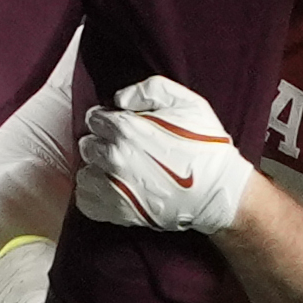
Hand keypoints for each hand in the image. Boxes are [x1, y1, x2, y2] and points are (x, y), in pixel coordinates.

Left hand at [78, 76, 252, 235]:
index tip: (119, 126)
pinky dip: (93, 195)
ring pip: (84, 173)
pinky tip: (110, 189)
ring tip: (116, 171)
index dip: (107, 120)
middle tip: (122, 148)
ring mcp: (114, 187)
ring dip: (96, 170)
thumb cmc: (205, 147)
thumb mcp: (187, 102)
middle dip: (101, 143)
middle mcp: (115, 158)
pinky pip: (86, 202)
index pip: (94, 118)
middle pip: (87, 145)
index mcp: (126, 129)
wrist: (218, 192)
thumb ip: (149, 90)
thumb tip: (119, 99)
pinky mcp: (118, 212)